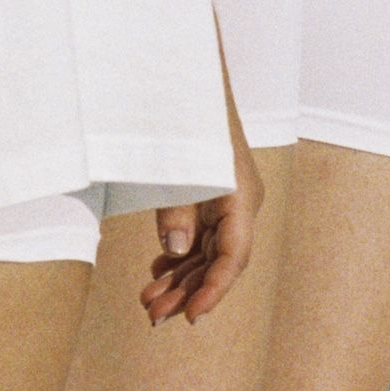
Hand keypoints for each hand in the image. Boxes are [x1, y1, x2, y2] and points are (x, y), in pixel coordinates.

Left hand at [143, 90, 258, 324]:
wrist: (188, 73)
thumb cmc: (184, 114)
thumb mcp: (175, 164)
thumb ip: (176, 211)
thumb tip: (176, 252)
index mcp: (241, 196)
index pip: (233, 258)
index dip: (212, 292)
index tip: (190, 318)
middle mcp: (239, 203)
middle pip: (218, 263)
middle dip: (187, 292)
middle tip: (153, 316)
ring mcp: (225, 200)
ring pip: (206, 254)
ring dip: (179, 280)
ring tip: (148, 301)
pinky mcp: (208, 195)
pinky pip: (198, 238)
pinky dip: (178, 259)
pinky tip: (157, 273)